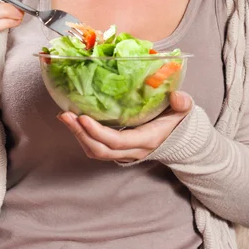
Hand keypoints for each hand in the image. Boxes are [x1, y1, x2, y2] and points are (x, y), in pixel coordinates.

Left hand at [57, 91, 192, 162]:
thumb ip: (182, 103)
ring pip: (96, 151)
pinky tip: (74, 122)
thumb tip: (177, 95)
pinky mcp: (118, 150)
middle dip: (80, 134)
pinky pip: (97, 148)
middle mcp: (132, 151)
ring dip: (78, 135)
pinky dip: (83, 136)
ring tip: (65, 117)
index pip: (118, 141)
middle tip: (64, 115)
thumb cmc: (177, 122)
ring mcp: (124, 153)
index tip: (83, 118)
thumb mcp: (183, 111)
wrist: (180, 140)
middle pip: (101, 149)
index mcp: (146, 140)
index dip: (98, 132)